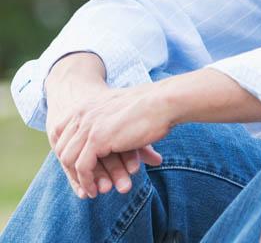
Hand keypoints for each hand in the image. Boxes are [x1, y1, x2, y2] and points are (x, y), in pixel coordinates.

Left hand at [50, 81, 167, 197]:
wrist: (165, 102)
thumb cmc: (153, 107)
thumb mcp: (122, 112)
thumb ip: (110, 123)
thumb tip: (112, 142)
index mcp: (87, 105)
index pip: (63, 134)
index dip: (70, 154)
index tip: (81, 169)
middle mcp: (82, 114)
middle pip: (63, 148)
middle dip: (71, 170)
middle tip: (84, 184)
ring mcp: (88, 126)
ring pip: (70, 160)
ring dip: (80, 179)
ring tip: (91, 191)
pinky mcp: (97, 139)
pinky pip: (82, 167)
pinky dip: (87, 182)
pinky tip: (95, 190)